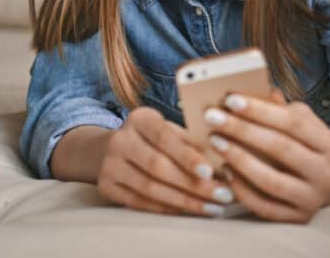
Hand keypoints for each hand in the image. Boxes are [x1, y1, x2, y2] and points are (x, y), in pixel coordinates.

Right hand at [96, 106, 235, 216]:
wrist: (109, 148)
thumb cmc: (153, 138)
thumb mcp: (170, 130)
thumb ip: (192, 143)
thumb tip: (223, 163)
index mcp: (140, 118)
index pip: (166, 138)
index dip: (188, 157)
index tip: (211, 172)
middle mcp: (120, 140)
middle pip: (158, 167)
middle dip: (194, 185)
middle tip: (223, 196)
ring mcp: (109, 164)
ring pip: (150, 188)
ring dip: (185, 201)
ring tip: (212, 208)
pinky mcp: (105, 187)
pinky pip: (140, 203)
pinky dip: (167, 209)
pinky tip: (189, 212)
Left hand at [204, 88, 329, 222]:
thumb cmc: (310, 144)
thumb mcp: (304, 122)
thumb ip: (280, 108)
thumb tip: (249, 90)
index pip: (293, 123)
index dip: (260, 110)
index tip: (230, 99)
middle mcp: (326, 173)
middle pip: (280, 148)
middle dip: (242, 130)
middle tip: (212, 118)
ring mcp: (312, 199)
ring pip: (270, 180)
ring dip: (238, 159)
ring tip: (215, 142)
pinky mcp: (298, 219)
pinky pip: (263, 206)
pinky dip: (241, 189)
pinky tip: (225, 170)